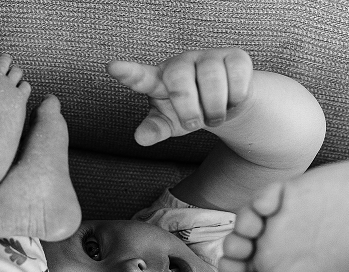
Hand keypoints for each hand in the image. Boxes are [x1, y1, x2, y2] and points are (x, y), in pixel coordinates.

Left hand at [107, 48, 252, 145]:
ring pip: (211, 77)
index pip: (139, 77)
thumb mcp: (169, 124)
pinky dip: (235, 96)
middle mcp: (181, 64)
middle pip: (179, 80)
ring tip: (215, 117)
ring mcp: (207, 57)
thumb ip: (154, 129)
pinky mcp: (234, 55)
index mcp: (158, 80)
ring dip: (215, 107)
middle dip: (188, 108)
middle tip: (195, 124)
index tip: (112, 67)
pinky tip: (232, 100)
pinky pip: (236, 74)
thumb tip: (140, 138)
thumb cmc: (191, 112)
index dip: (127, 72)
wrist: (227, 107)